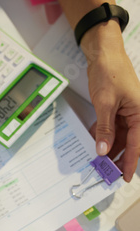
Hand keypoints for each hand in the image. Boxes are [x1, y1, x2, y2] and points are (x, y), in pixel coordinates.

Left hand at [83, 22, 139, 181]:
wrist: (103, 54)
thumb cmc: (110, 72)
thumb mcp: (105, 104)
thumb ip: (104, 128)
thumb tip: (103, 149)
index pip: (136, 143)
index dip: (130, 162)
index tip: (124, 176)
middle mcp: (135, 114)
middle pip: (128, 142)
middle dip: (118, 157)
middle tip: (107, 172)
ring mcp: (125, 112)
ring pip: (118, 136)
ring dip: (109, 148)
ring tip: (99, 162)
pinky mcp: (115, 109)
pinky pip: (110, 127)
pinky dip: (103, 136)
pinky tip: (95, 145)